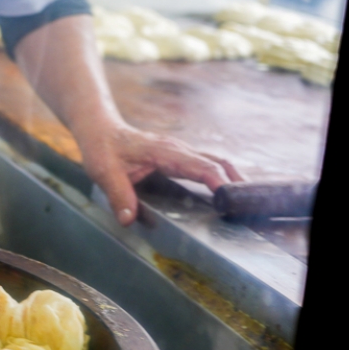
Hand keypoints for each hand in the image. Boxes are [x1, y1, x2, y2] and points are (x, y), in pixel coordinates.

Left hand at [74, 120, 242, 225]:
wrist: (101, 129)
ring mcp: (180, 151)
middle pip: (217, 162)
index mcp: (166, 152)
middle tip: (248, 203)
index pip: (201, 166)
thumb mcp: (105, 172)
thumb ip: (118, 195)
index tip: (231, 197)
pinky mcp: (179, 155)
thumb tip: (128, 220)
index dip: (219, 181)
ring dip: (231, 177)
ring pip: (215, 160)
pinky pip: (206, 163)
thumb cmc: (103, 148)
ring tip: (243, 200)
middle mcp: (178, 149)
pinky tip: (223, 191)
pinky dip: (220, 175)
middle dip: (235, 181)